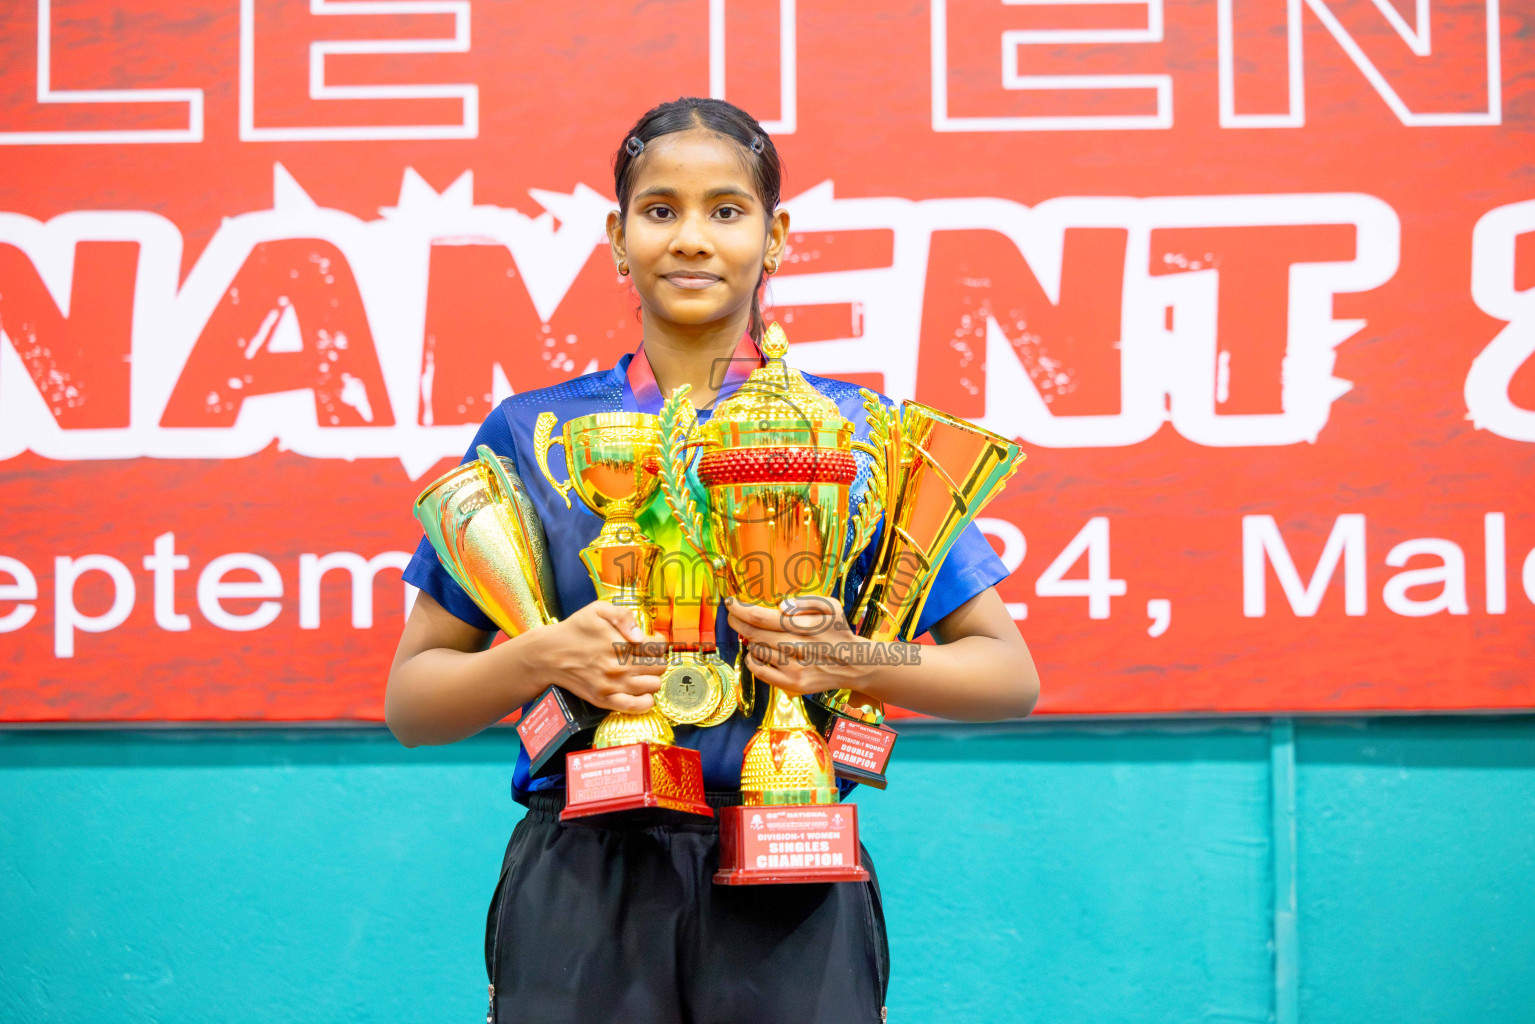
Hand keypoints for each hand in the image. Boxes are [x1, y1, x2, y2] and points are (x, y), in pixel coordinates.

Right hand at [531, 601, 664, 712]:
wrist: (549, 654)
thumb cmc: (575, 629)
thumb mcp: (598, 610)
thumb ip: (622, 616)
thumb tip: (640, 635)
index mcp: (619, 644)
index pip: (658, 647)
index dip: (660, 641)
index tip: (654, 640)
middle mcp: (619, 667)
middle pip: (659, 667)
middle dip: (657, 659)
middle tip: (647, 655)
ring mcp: (612, 686)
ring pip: (653, 686)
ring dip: (653, 677)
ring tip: (644, 671)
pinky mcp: (604, 700)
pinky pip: (636, 707)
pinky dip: (646, 701)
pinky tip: (642, 691)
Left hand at [726, 595, 884, 696]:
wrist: (854, 664)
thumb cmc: (838, 631)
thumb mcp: (831, 606)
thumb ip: (807, 601)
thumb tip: (781, 605)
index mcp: (804, 626)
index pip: (761, 617)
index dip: (740, 609)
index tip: (730, 602)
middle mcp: (797, 648)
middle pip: (753, 633)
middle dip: (737, 621)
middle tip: (733, 615)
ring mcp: (793, 669)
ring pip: (756, 650)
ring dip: (750, 639)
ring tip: (756, 634)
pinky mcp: (792, 685)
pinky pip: (760, 672)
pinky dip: (752, 660)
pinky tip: (756, 651)